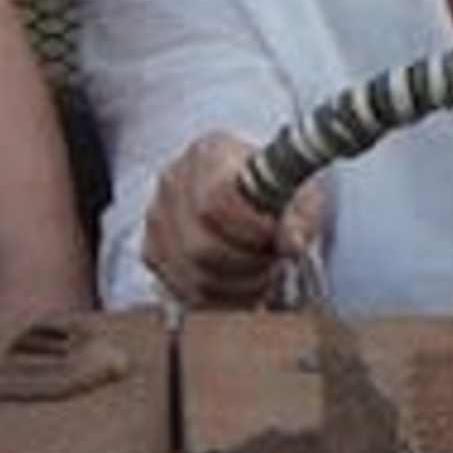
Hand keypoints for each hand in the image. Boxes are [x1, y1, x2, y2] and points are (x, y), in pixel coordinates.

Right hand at [142, 131, 324, 310]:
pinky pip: (184, 290)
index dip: (249, 228)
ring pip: (193, 275)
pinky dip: (220, 299)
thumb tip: (292, 245)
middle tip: (272, 262)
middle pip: (200, 245)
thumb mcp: (299, 193)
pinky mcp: (153, 250)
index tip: (274, 236)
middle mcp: (173, 182)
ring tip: (262, 275)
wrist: (247, 191)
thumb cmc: (274, 190)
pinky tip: (242, 287)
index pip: (216, 200)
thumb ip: (299, 217)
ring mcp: (158, 218)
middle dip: (246, 264)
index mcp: (209, 153)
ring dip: (237, 287)